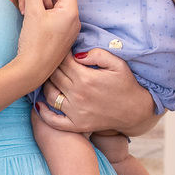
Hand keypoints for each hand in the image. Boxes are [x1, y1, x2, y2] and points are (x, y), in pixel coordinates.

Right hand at [14, 0, 80, 84]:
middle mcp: (75, 20)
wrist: (32, 71)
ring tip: (29, 4)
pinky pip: (59, 17)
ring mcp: (70, 29)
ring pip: (60, 6)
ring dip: (45, 0)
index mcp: (71, 12)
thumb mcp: (32, 12)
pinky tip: (34, 17)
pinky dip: (47, 11)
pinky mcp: (64, 37)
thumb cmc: (34, 43)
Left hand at [36, 48, 156, 133]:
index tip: (60, 49)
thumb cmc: (127, 84)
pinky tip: (39, 104)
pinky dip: (43, 113)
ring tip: (48, 77)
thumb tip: (76, 54)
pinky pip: (53, 120)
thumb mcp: (118, 64)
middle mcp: (77, 95)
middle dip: (51, 66)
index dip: (59, 53)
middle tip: (51, 61)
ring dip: (45, 84)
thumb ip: (97, 54)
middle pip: (54, 76)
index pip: (63, 62)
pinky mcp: (76, 125)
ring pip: (49, 95)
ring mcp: (75, 112)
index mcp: (86, 78)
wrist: (135, 111)